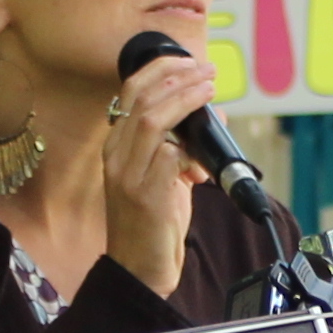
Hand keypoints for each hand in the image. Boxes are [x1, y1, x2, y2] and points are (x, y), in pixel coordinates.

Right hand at [98, 42, 216, 291]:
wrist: (139, 270)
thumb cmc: (154, 223)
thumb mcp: (167, 177)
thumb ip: (184, 146)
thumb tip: (215, 116)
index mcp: (117, 147)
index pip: (132, 91)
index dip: (161, 69)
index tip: (190, 62)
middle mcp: (116, 156)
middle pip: (142, 98)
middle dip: (178, 76)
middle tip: (207, 71)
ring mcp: (128, 175)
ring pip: (153, 120)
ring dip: (185, 100)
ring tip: (209, 91)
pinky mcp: (145, 196)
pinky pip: (169, 157)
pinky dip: (190, 150)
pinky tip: (204, 159)